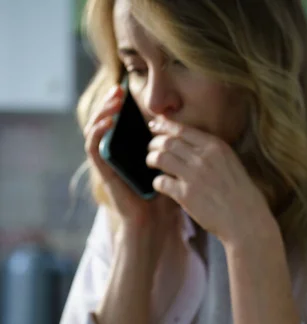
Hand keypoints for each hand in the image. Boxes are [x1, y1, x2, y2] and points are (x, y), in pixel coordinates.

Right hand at [84, 85, 179, 265]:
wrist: (154, 225)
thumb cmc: (165, 201)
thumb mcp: (171, 169)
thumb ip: (173, 151)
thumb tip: (186, 128)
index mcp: (129, 153)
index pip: (121, 123)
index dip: (123, 106)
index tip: (132, 91)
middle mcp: (115, 156)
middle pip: (106, 122)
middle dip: (111, 104)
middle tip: (120, 89)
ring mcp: (108, 164)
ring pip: (96, 131)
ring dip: (102, 113)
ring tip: (113, 100)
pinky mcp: (104, 173)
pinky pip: (94, 149)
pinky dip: (97, 133)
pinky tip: (107, 122)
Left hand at [146, 118, 274, 245]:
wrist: (245, 219)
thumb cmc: (240, 193)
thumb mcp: (230, 162)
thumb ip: (211, 152)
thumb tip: (188, 145)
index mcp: (216, 146)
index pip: (182, 129)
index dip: (164, 126)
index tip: (155, 126)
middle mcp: (203, 157)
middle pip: (168, 141)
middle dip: (154, 143)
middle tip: (151, 149)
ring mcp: (193, 176)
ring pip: (160, 158)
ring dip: (151, 159)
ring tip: (151, 163)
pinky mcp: (186, 195)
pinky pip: (161, 182)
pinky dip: (157, 182)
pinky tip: (160, 184)